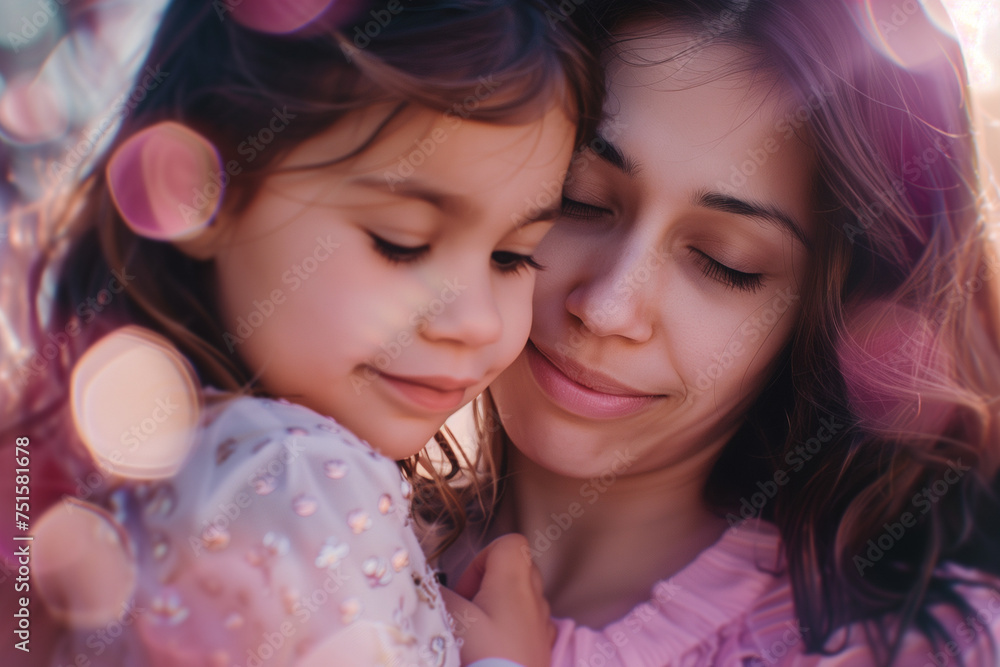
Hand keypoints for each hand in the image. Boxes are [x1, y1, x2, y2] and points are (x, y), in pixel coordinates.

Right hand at [440, 533, 554, 666]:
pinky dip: (510, 628)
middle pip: (517, 567)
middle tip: (467, 608)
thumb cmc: (484, 657)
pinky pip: (528, 623)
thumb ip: (437, 595)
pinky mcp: (541, 648)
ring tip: (477, 632)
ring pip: (523, 597)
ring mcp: (542, 624)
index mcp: (515, 581)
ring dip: (499, 606)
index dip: (482, 557)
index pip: (510, 543)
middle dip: (489, 582)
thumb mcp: (451, 620)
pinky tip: (493, 650)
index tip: (464, 587)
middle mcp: (534, 598)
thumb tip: (427, 584)